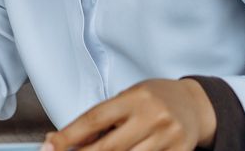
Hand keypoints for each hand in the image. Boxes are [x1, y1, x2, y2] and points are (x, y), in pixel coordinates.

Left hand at [40, 79, 215, 150]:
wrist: (194, 105)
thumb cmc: (154, 99)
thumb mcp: (127, 98)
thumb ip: (102, 119)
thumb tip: (65, 139)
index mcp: (135, 98)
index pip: (94, 119)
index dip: (69, 135)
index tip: (50, 144)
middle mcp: (152, 117)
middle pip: (108, 147)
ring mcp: (168, 137)